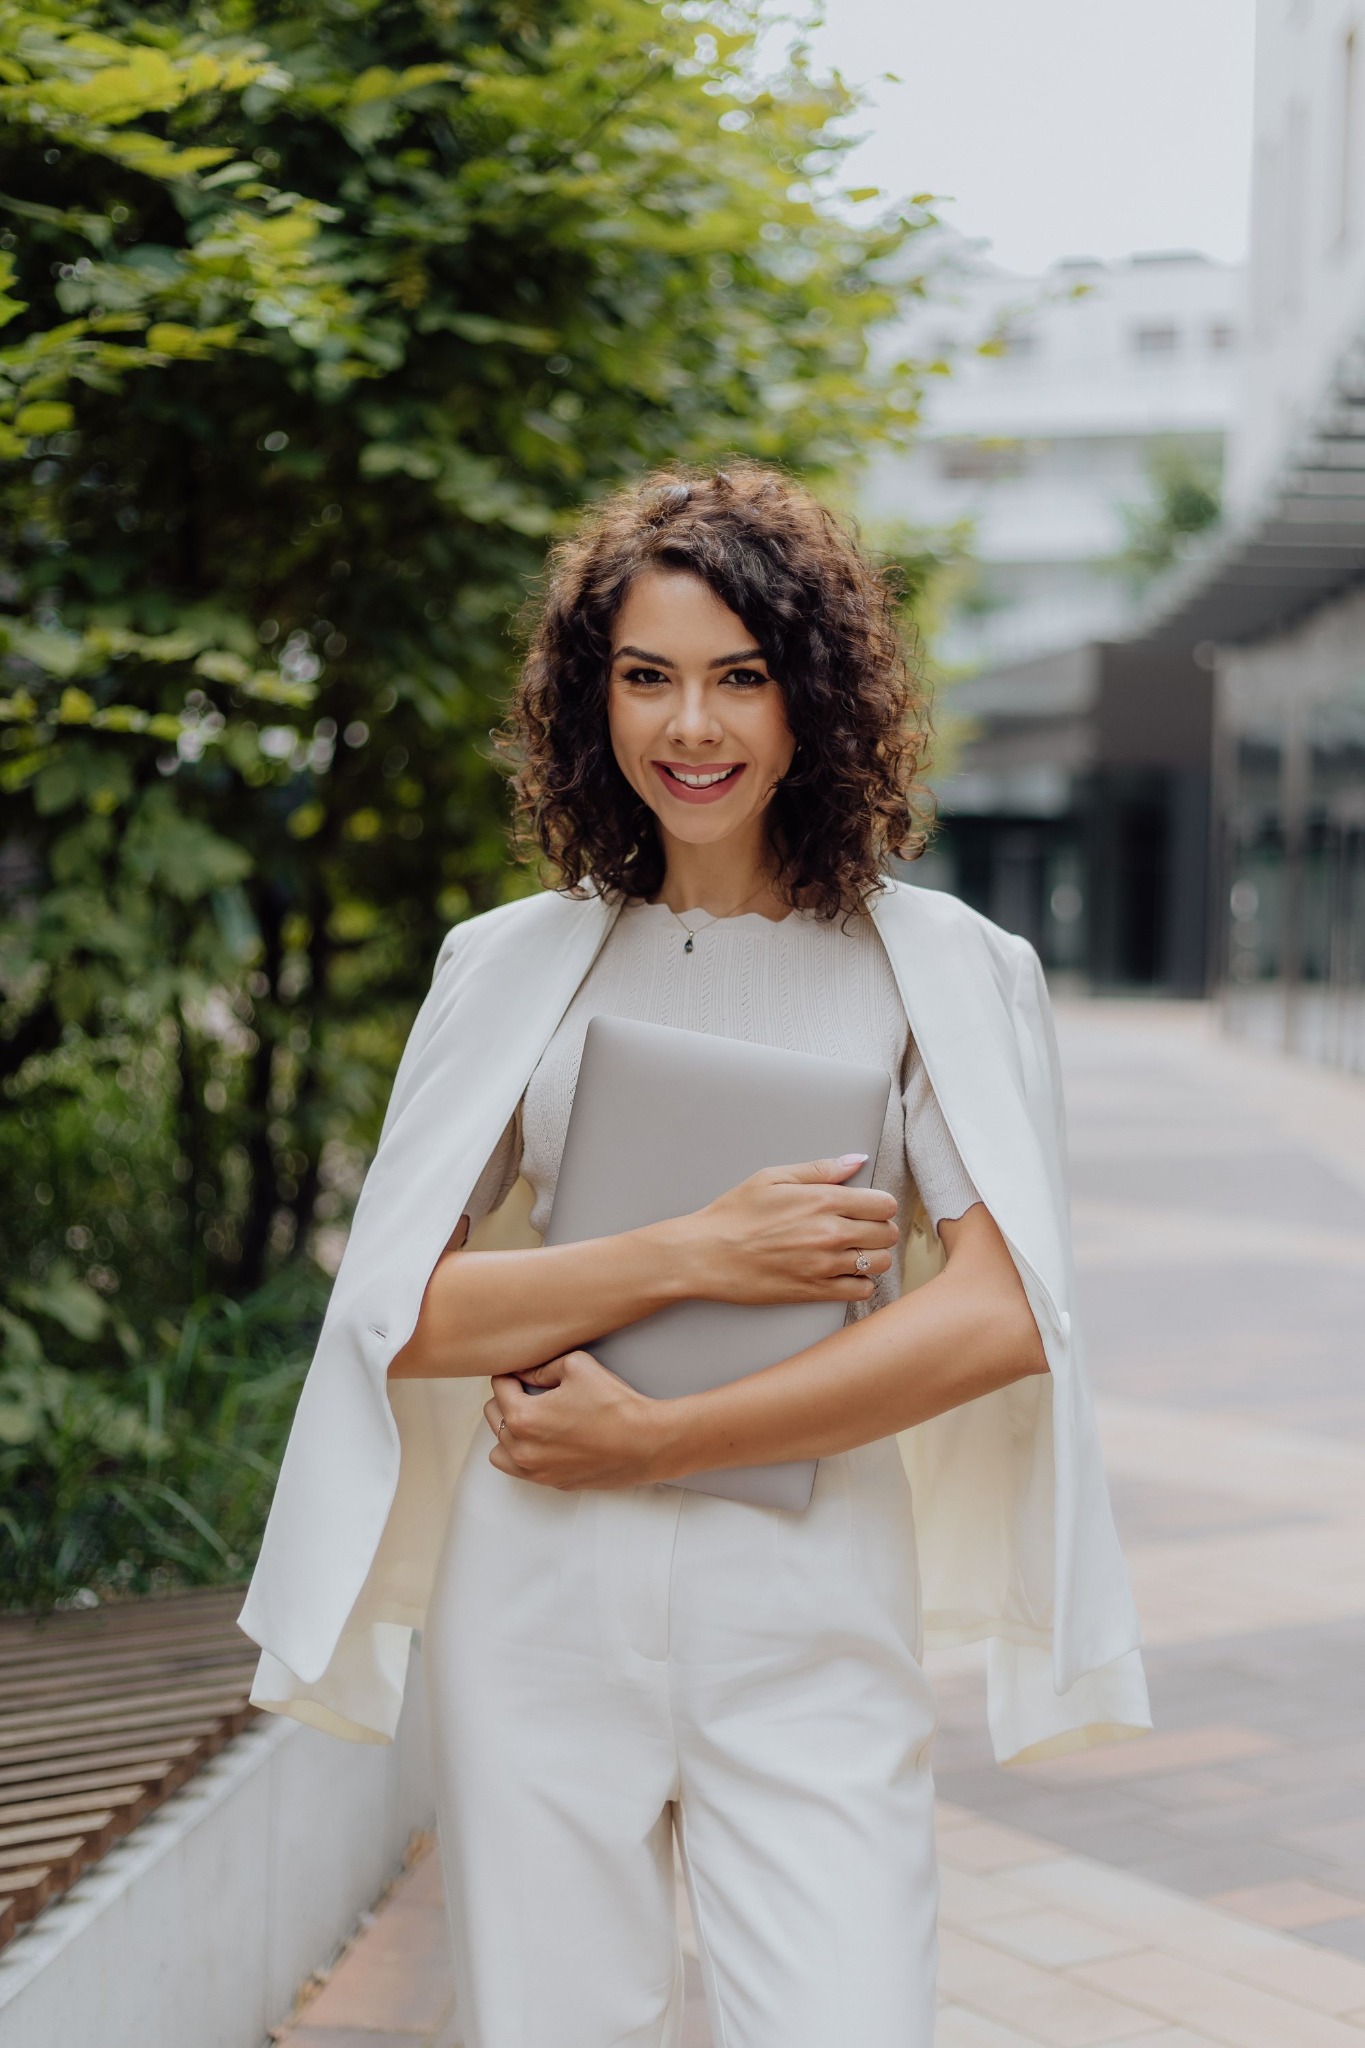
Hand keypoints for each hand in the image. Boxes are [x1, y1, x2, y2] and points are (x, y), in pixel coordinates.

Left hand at [485, 1354, 665, 1489]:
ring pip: (500, 1450)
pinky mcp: (553, 1482)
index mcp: (523, 1417)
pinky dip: (526, 1454)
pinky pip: (522, 1469)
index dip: (511, 1373)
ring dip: (510, 1432)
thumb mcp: (577, 1366)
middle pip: (493, 1417)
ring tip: (533, 1419)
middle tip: (531, 1390)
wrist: (646, 1442)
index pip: (498, 1387)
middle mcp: (523, 1450)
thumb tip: (526, 1372)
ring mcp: (537, 1471)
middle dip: (507, 1399)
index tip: (524, 1371)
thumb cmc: (615, 1405)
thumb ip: (542, 1367)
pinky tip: (548, 1440)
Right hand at [664, 1154, 897, 1307]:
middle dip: (879, 1229)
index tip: (868, 1207)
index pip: (884, 1204)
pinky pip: (861, 1291)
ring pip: (880, 1264)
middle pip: (887, 1234)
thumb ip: (820, 1169)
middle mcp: (830, 1234)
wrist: (706, 1254)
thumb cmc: (735, 1214)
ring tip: (854, 1252)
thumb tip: (857, 1161)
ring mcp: (825, 1266)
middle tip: (861, 1229)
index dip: (880, 1204)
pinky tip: (843, 1273)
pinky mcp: (815, 1292)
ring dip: (873, 1257)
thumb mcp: (773, 1177)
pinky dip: (860, 1283)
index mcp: (823, 1200)